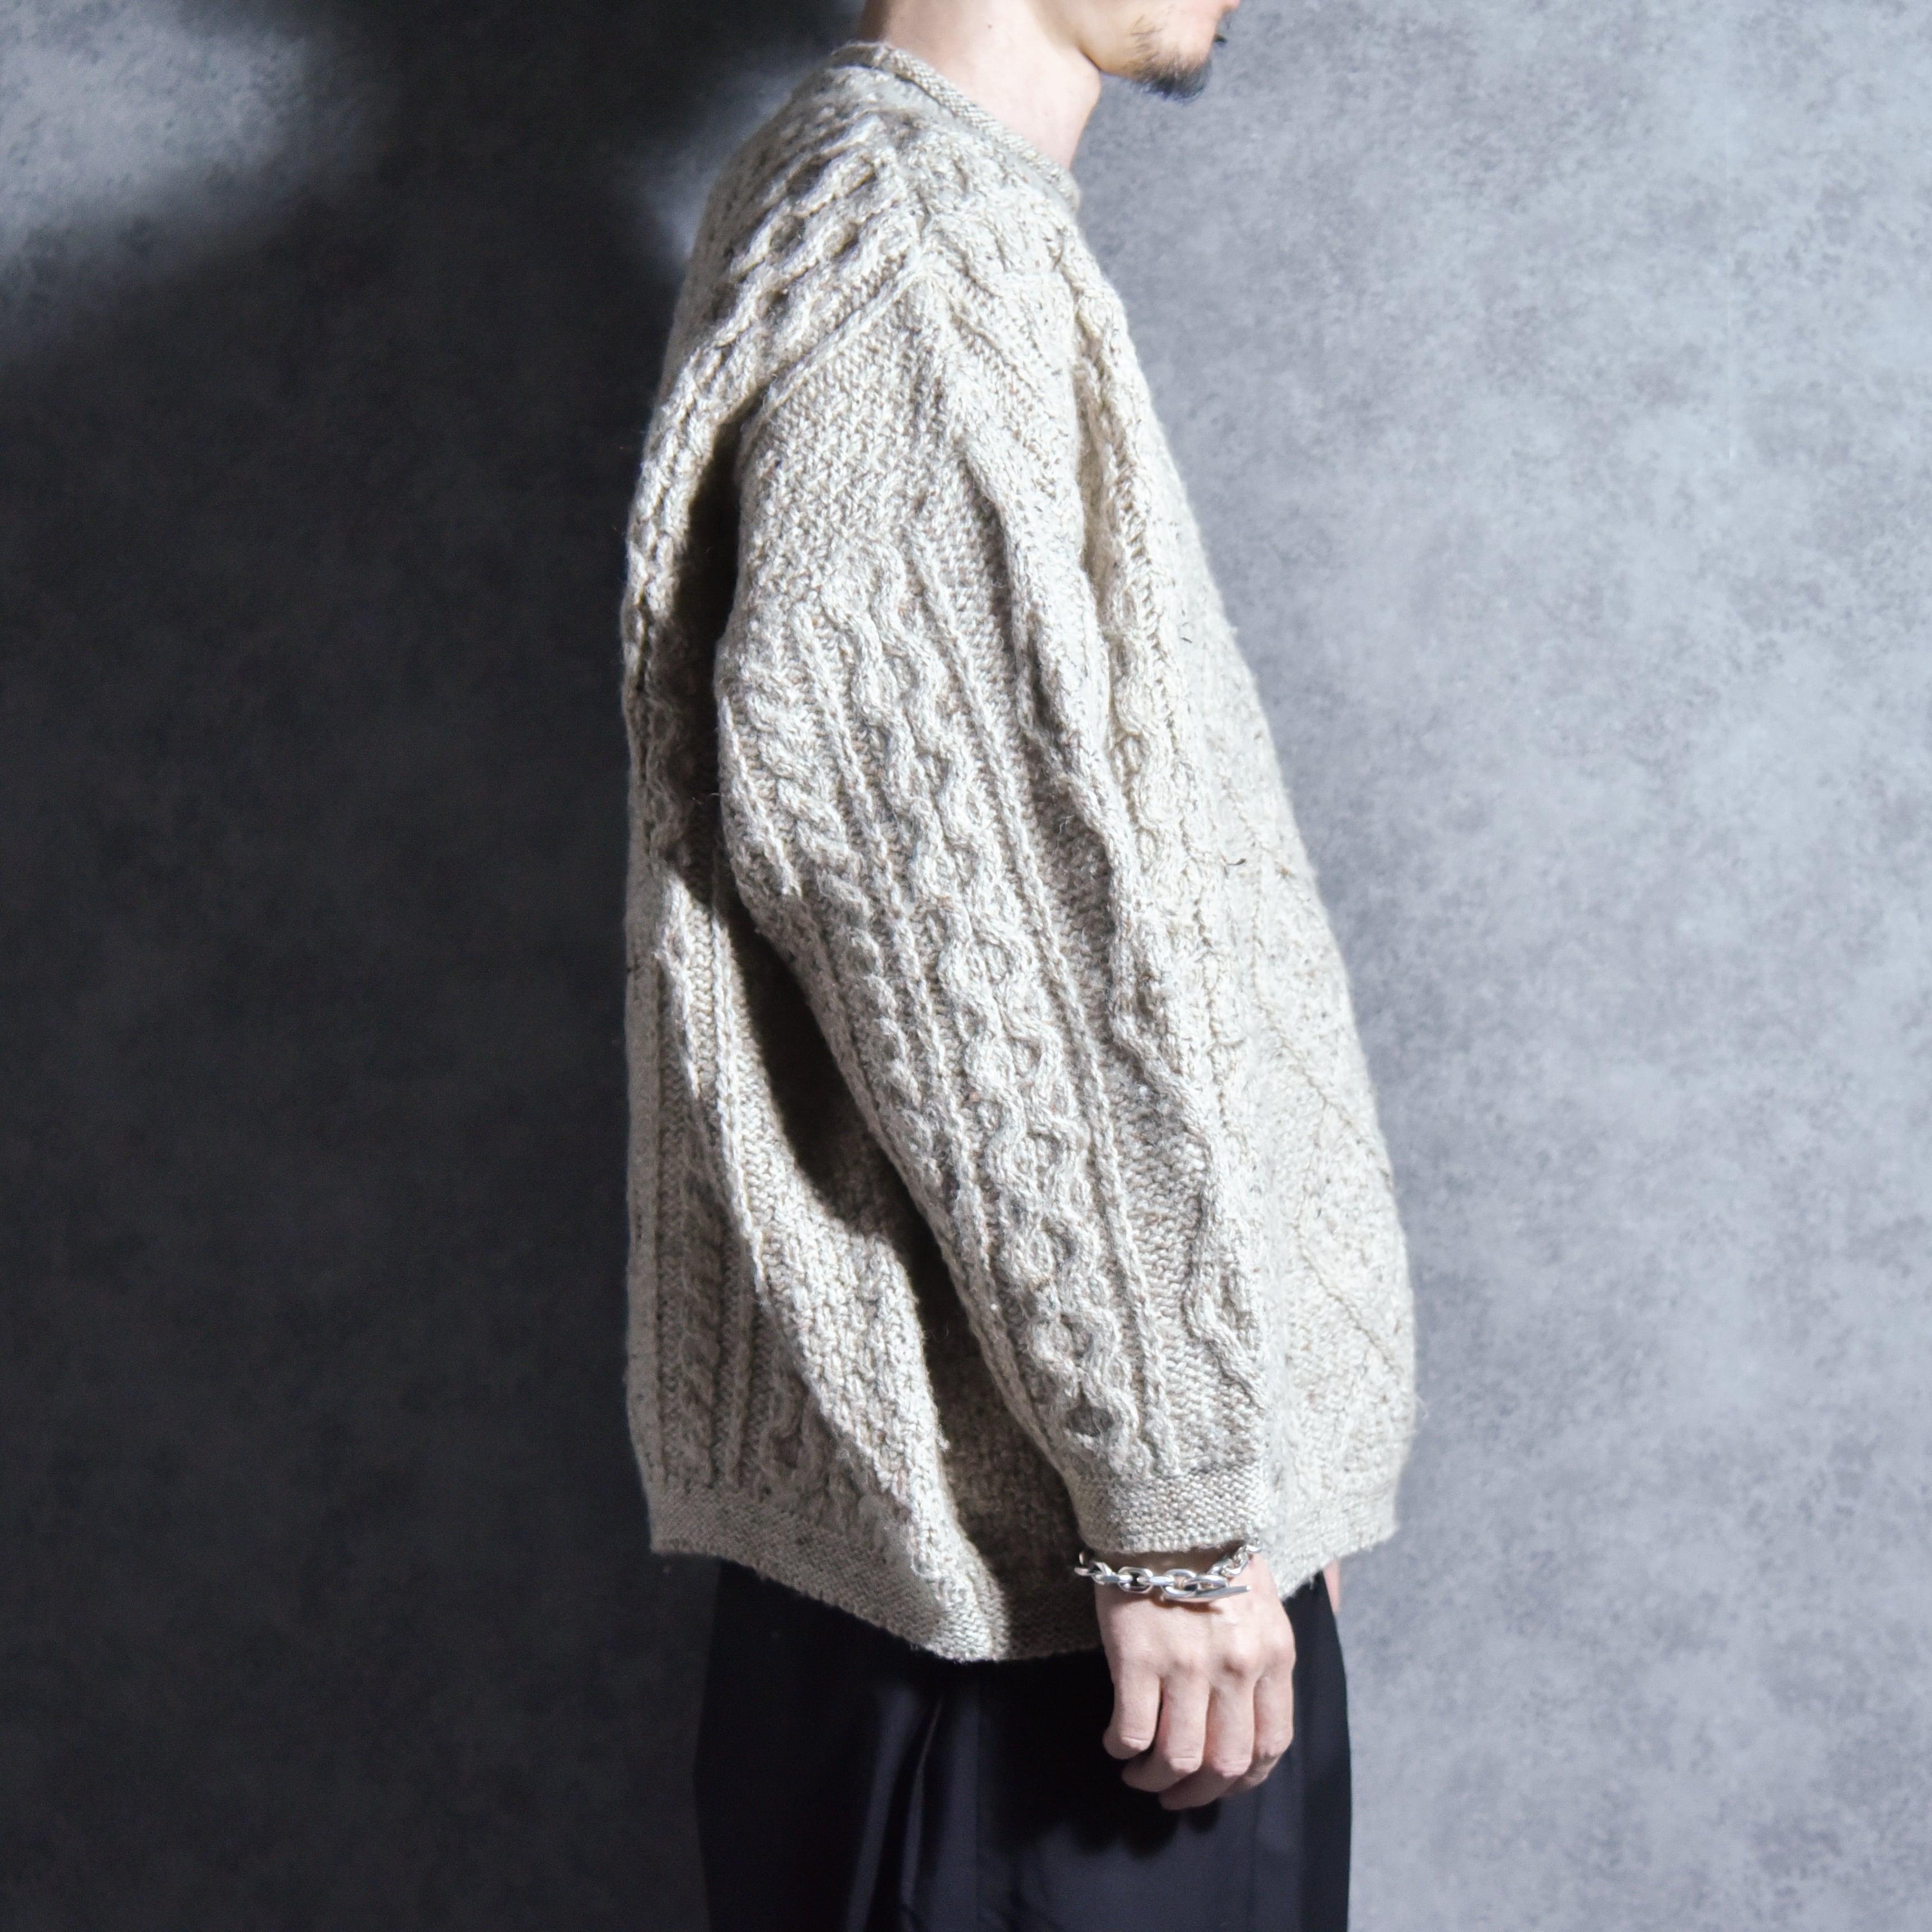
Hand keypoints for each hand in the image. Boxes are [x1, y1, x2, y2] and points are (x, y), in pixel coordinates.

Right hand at [1092, 1546, 1296, 1809]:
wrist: (1164, 1506)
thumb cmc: (1211, 1551)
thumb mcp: (1262, 1600)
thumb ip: (1266, 1653)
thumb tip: (1258, 1710)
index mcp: (1274, 1653)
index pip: (1271, 1743)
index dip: (1243, 1779)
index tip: (1220, 1785)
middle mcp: (1238, 1666)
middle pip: (1226, 1762)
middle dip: (1199, 1792)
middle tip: (1174, 1794)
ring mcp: (1188, 1664)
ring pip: (1178, 1757)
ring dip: (1155, 1778)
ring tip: (1138, 1773)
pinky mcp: (1138, 1657)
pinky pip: (1132, 1730)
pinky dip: (1122, 1748)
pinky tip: (1114, 1742)